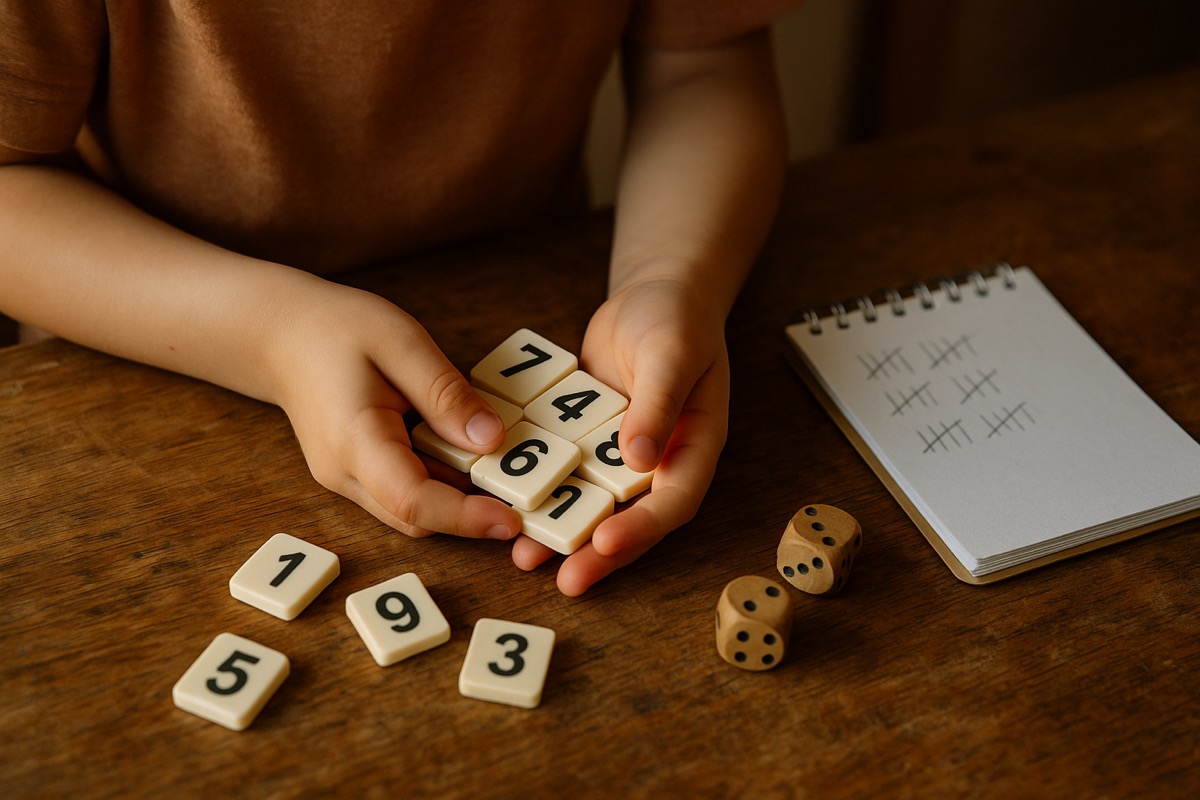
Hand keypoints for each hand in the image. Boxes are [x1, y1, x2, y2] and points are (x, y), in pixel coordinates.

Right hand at [266, 279, 521, 539]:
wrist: (278, 332)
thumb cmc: (337, 328)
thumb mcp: (401, 342)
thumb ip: (446, 393)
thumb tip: (493, 440)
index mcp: (355, 441)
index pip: (413, 501)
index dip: (466, 518)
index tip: (512, 521)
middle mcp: (345, 473)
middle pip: (417, 516)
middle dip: (471, 512)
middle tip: (525, 489)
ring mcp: (346, 479)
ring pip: (412, 509)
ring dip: (457, 495)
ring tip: (502, 464)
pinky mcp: (355, 473)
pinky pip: (404, 489)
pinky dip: (439, 478)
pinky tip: (465, 449)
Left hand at [510, 278, 729, 593]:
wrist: (654, 296)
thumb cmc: (676, 320)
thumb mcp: (671, 353)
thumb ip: (658, 403)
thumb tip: (638, 459)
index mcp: (694, 447)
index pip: (674, 501)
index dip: (642, 529)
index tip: (605, 543)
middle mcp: (659, 462)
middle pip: (632, 518)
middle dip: (599, 553)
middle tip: (566, 581)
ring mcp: (620, 456)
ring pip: (594, 505)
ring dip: (563, 533)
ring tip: (525, 558)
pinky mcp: (588, 442)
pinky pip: (565, 473)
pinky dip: (540, 491)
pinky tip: (505, 503)